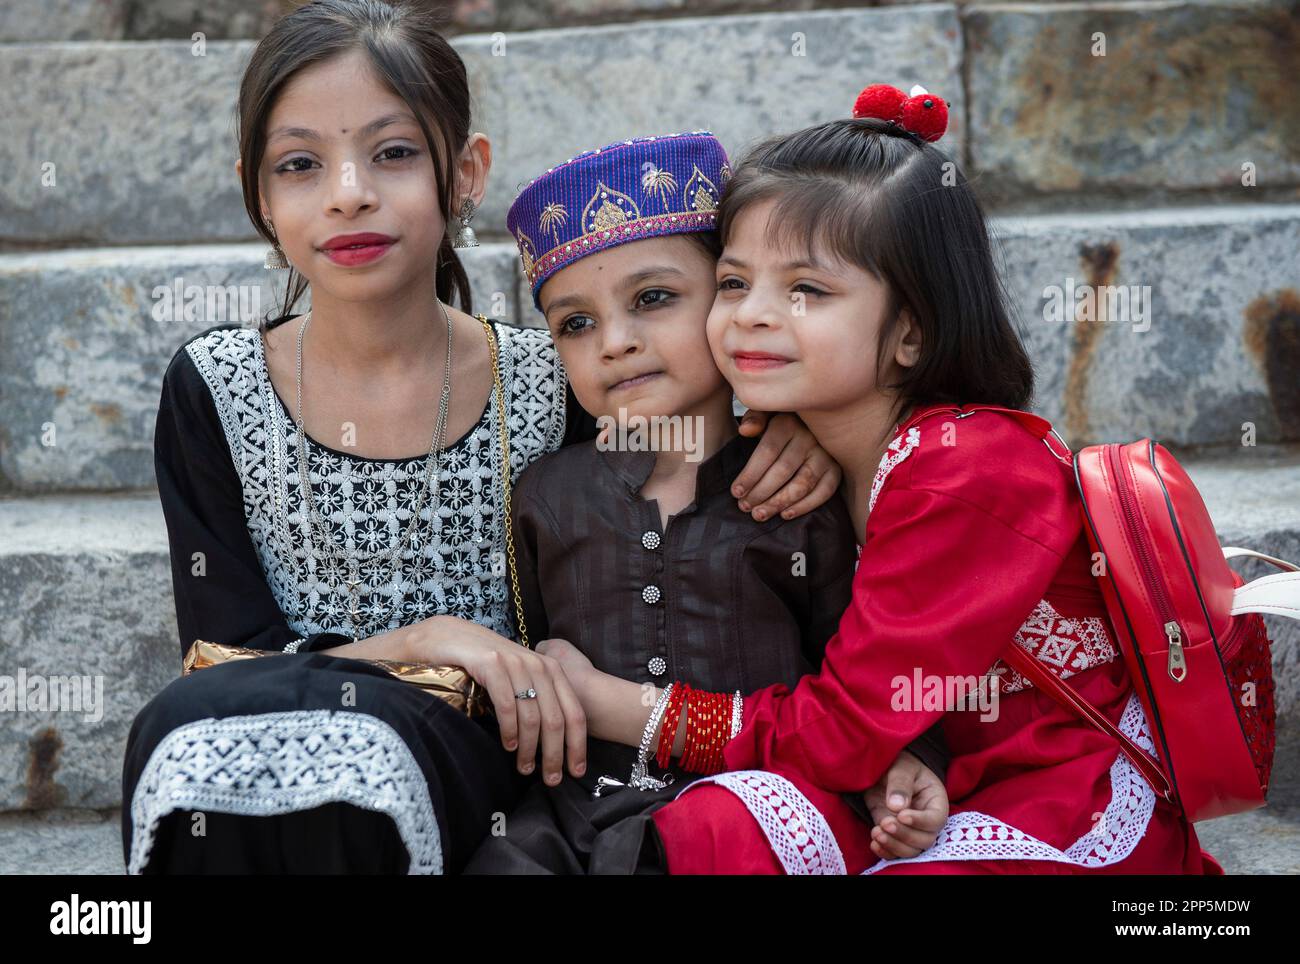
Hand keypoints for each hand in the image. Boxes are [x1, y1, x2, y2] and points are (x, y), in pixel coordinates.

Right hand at [408, 617, 586, 785]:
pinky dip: (510, 729)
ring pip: (532, 716)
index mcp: (552, 670)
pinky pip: (508, 705)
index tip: (576, 771)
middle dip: (555, 755)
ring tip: (524, 767)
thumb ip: (537, 699)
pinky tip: (508, 745)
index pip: (574, 713)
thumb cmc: (488, 664)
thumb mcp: (520, 678)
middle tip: (550, 779)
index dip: (577, 745)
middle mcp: (539, 665)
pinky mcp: (492, 664)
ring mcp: (516, 664)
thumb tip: (551, 742)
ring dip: (530, 749)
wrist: (453, 637)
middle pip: (556, 720)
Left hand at [733, 411, 840, 521]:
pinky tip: (784, 514)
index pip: (767, 452)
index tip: (736, 492)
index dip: (750, 475)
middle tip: (745, 507)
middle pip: (782, 471)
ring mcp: (826, 455)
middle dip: (760, 493)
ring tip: (760, 514)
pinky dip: (804, 506)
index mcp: (788, 423)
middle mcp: (810, 437)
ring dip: (779, 503)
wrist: (814, 423)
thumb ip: (755, 419)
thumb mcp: (767, 412)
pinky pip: (823, 492)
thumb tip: (745, 430)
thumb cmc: (781, 422)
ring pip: (801, 484)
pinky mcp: (836, 470)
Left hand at [863, 750, 948, 859]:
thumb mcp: (902, 766)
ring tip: (876, 833)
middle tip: (885, 823)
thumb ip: (900, 783)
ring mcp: (911, 830)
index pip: (936, 819)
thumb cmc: (899, 764)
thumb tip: (897, 806)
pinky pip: (896, 852)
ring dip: (894, 846)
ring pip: (911, 850)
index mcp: (936, 801)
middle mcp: (927, 820)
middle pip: (925, 839)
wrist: (884, 770)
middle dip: (904, 835)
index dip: (920, 821)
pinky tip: (874, 843)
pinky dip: (885, 852)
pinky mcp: (895, 835)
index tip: (901, 815)